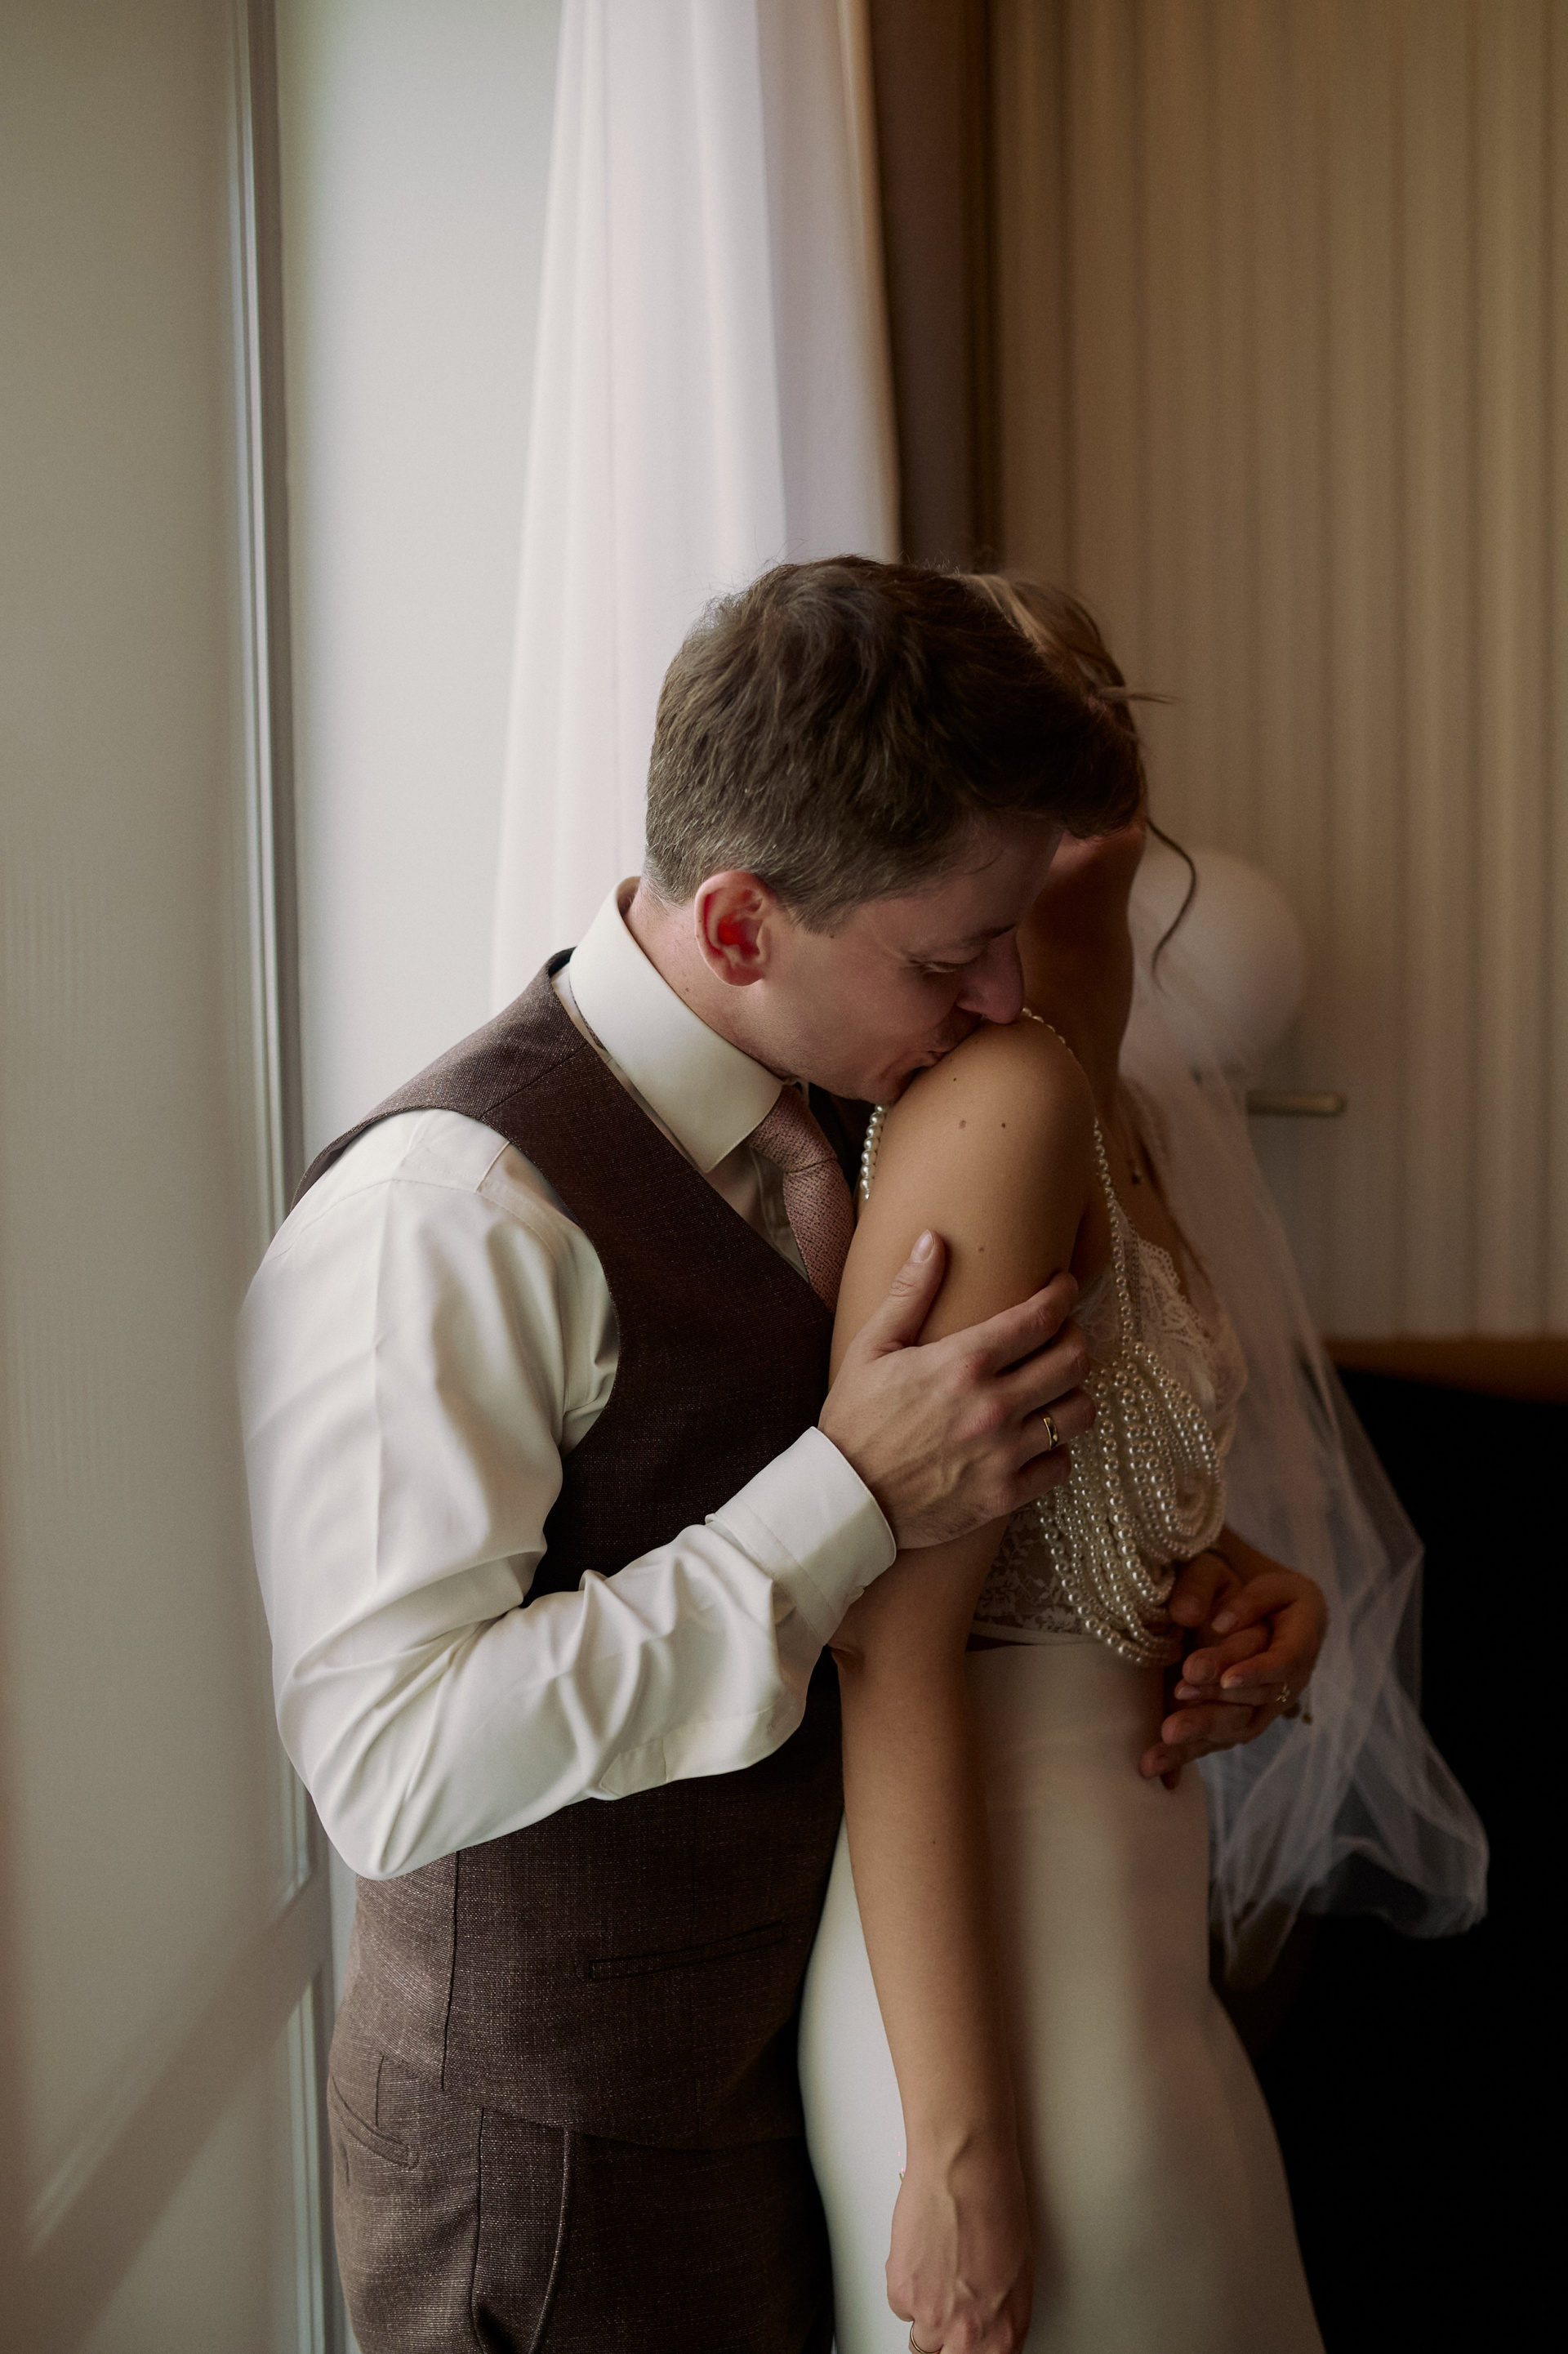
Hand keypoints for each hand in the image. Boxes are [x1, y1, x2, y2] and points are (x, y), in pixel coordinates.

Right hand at [820, 1233, 1093, 1551]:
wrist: (843, 1499)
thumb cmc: (854, 1418)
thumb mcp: (871, 1347)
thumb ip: (909, 1292)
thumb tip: (934, 1239)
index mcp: (963, 1363)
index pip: (1041, 1317)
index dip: (1062, 1294)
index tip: (1064, 1287)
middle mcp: (992, 1406)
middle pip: (1074, 1361)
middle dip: (1075, 1339)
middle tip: (1062, 1336)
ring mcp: (1002, 1454)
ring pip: (1079, 1413)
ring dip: (1073, 1394)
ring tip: (1054, 1389)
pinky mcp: (1004, 1495)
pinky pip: (1060, 1465)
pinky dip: (1056, 1449)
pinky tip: (1037, 1439)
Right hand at [888, 2133, 1032, 2353]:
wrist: (964, 2168)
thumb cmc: (997, 2204)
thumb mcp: (1017, 2274)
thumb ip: (999, 2315)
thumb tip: (987, 2324)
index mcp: (1004, 2333)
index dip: (971, 2350)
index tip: (965, 2343)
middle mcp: (968, 2334)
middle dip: (947, 2341)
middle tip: (949, 2311)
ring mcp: (931, 2316)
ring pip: (921, 2338)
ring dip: (926, 2312)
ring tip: (938, 2273)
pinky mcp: (901, 2292)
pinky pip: (900, 2305)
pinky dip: (907, 2285)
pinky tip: (923, 2254)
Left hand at [1139, 1555, 1328, 1782]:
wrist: (1260, 1610)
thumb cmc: (1249, 1585)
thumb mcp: (1243, 1572)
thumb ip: (1228, 1593)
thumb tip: (1211, 1622)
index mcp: (1301, 1633)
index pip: (1283, 1659)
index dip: (1256, 1671)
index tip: (1225, 1678)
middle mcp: (1292, 1676)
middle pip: (1255, 1701)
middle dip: (1213, 1709)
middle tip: (1174, 1716)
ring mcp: (1269, 1703)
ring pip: (1237, 1727)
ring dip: (1199, 1736)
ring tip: (1161, 1742)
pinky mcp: (1243, 1720)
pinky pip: (1219, 1740)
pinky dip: (1188, 1754)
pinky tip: (1157, 1768)